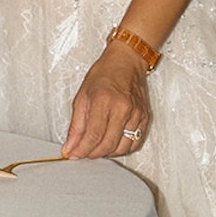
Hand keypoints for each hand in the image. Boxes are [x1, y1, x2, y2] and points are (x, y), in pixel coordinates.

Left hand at [62, 41, 150, 160]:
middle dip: (92, 154)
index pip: (93, 135)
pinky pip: (134, 144)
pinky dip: (122, 149)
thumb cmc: (104, 74)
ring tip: (97, 146)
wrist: (126, 62)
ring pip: (122, 148)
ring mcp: (136, 114)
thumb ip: (76, 124)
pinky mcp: (145, 119)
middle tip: (83, 152)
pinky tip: (112, 143)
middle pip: (108, 144)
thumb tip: (70, 147)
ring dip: (107, 152)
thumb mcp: (82, 95)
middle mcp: (123, 108)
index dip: (81, 150)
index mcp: (104, 100)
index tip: (73, 155)